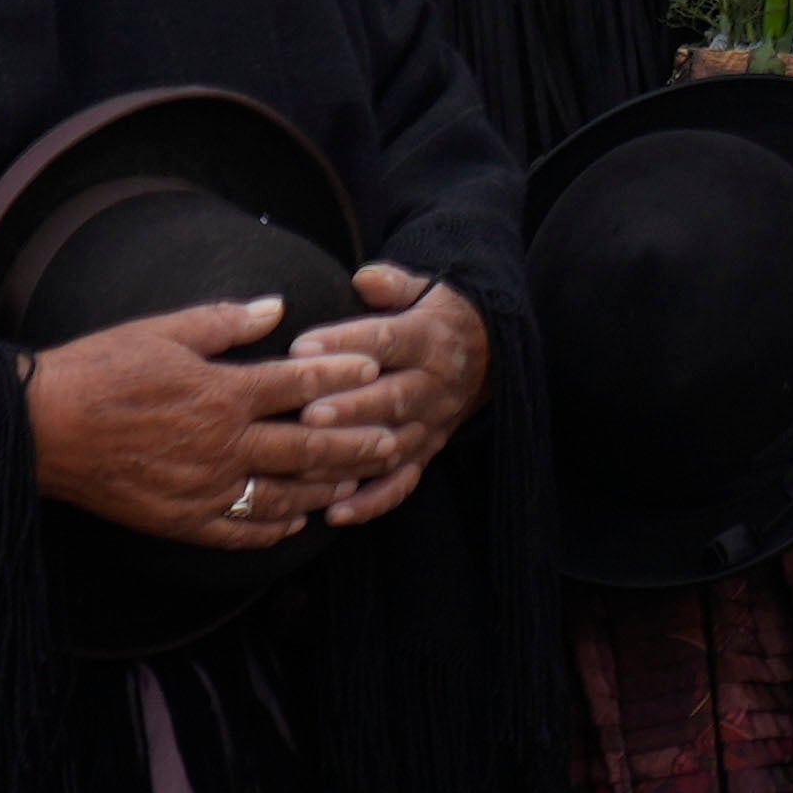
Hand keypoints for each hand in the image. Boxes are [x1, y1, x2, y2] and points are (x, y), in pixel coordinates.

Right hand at [19, 293, 383, 544]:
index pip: (299, 382)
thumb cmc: (98, 371)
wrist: (39, 427)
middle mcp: (223, 443)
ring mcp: (205, 486)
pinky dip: (273, 528)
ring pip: (284, 493)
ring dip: (324, 488)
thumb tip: (276, 306)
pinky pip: (241, 529)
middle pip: (308, 445)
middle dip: (355, 443)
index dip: (340, 374)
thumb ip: (224, 322)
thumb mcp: (161, 332)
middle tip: (391, 440)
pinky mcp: (182, 519)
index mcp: (221, 392)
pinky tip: (294, 523)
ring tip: (354, 483)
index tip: (373, 369)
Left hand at [283, 265, 493, 529]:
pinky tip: (336, 513)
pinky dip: (373, 502)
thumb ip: (393, 284)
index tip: (302, 347)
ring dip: (353, 458)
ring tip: (309, 466)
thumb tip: (364, 278)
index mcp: (429, 339)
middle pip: (392, 399)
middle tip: (309, 413)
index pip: (386, 340)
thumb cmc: (434, 317)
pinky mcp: (428, 452)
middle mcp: (434, 385)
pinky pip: (403, 482)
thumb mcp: (424, 288)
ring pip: (393, 446)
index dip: (345, 344)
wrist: (490, 352)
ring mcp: (432, 424)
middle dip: (351, 408)